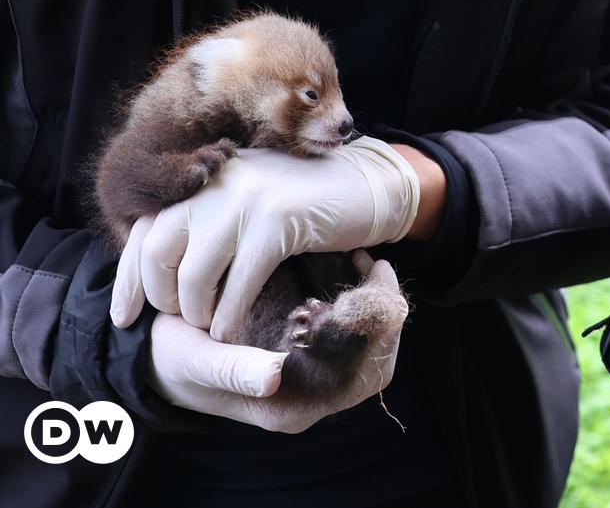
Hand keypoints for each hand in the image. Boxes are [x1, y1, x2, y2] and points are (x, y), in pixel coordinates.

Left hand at [109, 136, 419, 338]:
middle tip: (181, 320)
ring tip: (211, 328)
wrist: (363, 187)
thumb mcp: (246, 200)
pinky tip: (231, 333)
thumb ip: (206, 218)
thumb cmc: (304, 203)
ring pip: (194, 273)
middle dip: (162, 298)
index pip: (143, 231)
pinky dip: (230, 315)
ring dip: (197, 313)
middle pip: (157, 253)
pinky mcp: (278, 221)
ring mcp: (246, 200)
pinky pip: (240, 282)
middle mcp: (216, 183)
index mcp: (203, 178)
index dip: (128, 280)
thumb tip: (159, 262)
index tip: (124, 317)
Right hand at [148, 252, 405, 432]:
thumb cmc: (176, 361)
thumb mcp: (196, 361)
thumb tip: (272, 376)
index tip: (378, 278)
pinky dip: (358, 307)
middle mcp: (310, 402)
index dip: (379, 327)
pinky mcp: (310, 363)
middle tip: (379, 267)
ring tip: (367, 266)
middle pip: (377, 362)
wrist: (159, 362)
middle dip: (385, 313)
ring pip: (370, 349)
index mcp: (291, 408)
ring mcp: (313, 384)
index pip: (365, 374)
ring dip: (374, 309)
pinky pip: (354, 339)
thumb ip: (233, 370)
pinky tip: (349, 272)